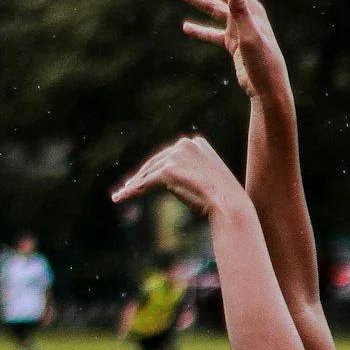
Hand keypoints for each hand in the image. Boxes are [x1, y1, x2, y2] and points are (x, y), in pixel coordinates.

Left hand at [111, 133, 243, 217]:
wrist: (230, 205)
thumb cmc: (225, 199)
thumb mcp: (212, 179)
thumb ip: (198, 172)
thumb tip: (188, 181)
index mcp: (197, 143)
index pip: (170, 155)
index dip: (155, 167)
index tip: (145, 176)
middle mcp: (184, 145)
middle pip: (155, 162)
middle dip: (140, 175)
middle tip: (129, 186)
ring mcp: (175, 157)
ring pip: (148, 173)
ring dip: (133, 185)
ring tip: (121, 194)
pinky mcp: (167, 171)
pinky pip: (144, 183)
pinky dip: (130, 192)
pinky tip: (120, 197)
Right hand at [173, 0, 287, 103]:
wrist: (268, 88)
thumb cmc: (263, 63)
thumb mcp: (250, 37)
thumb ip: (241, 12)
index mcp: (249, 7)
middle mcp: (243, 13)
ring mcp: (238, 27)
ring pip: (211, 8)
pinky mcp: (234, 43)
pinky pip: (213, 33)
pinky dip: (200, 30)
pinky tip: (186, 27)